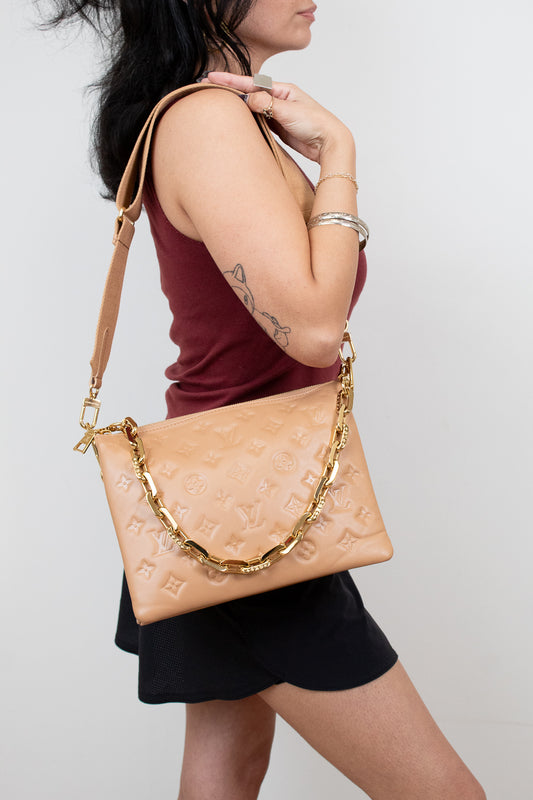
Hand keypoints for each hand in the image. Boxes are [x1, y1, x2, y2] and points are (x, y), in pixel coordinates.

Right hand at [203, 72, 353, 163]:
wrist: (329, 143)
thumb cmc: (315, 124)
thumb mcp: (288, 111)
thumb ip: (267, 104)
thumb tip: (247, 99)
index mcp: (283, 90)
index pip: (251, 83)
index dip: (230, 80)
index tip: (212, 78)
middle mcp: (279, 99)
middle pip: (250, 93)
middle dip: (230, 91)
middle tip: (209, 88)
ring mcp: (278, 114)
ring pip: (253, 108)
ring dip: (238, 107)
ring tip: (218, 104)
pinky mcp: (278, 128)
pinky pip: (258, 122)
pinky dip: (248, 121)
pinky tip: (237, 121)